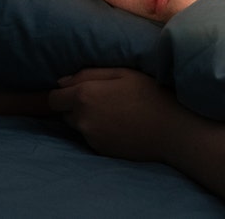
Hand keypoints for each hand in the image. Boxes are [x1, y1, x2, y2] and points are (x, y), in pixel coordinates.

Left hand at [49, 68, 187, 161]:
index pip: (53, 98)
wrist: (171, 130)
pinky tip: (120, 126)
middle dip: (76, 106)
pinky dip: (99, 132)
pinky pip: (91, 138)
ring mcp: (91, 138)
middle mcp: (82, 119)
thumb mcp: (122, 73)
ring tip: (114, 113)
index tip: (77, 90)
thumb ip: (87, 74)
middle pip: (65, 113)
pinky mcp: (101, 151)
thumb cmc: (149, 95)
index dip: (63, 93)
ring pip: (79, 126)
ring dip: (88, 119)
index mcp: (85, 95)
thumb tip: (61, 82)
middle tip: (102, 100)